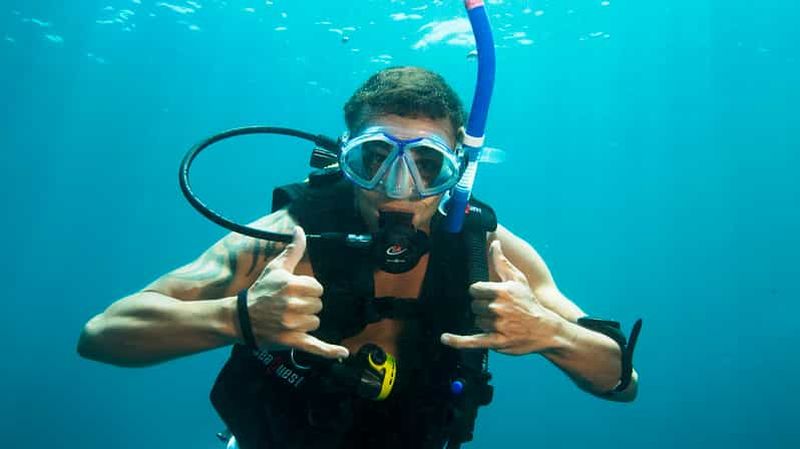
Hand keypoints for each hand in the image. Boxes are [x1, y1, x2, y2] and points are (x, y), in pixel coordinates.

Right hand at [245, 226, 348, 358]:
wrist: (241, 318)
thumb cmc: (261, 291)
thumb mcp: (276, 268)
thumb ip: (293, 250)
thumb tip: (299, 230)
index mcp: (291, 285)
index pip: (317, 288)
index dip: (308, 290)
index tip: (294, 293)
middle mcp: (293, 304)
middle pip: (318, 305)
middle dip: (307, 305)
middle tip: (288, 306)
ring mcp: (293, 324)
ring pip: (316, 321)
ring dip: (307, 321)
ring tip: (289, 319)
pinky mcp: (292, 340)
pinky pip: (316, 346)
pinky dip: (329, 351)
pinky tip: (343, 354)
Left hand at [440, 240, 563, 354]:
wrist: (545, 330)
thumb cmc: (529, 302)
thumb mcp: (518, 279)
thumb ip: (502, 261)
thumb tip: (494, 242)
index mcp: (501, 291)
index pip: (474, 289)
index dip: (478, 292)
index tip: (486, 295)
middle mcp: (498, 308)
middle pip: (474, 306)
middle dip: (482, 307)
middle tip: (496, 310)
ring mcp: (498, 326)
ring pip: (476, 321)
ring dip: (483, 321)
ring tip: (499, 322)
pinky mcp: (497, 342)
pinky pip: (472, 341)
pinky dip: (457, 341)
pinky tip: (445, 338)